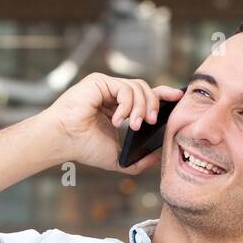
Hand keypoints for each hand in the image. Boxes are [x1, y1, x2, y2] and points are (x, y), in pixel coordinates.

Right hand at [42, 73, 183, 174]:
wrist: (63, 140)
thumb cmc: (83, 147)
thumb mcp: (117, 158)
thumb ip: (137, 161)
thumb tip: (157, 160)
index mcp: (117, 107)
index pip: (145, 96)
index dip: (163, 94)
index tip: (178, 96)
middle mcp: (112, 94)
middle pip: (145, 89)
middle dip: (152, 106)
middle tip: (150, 122)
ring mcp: (106, 86)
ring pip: (137, 88)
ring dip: (139, 108)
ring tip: (132, 126)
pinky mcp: (99, 81)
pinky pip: (124, 88)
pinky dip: (126, 104)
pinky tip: (118, 119)